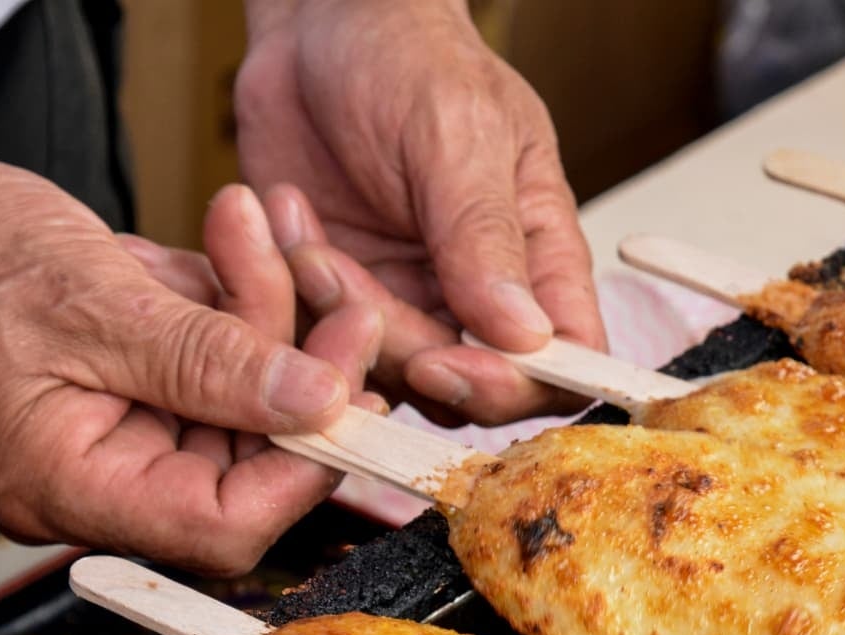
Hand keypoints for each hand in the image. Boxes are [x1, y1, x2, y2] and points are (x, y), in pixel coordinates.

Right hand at [0, 152, 365, 574]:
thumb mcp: (91, 302)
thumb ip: (209, 362)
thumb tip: (319, 404)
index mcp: (73, 489)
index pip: (227, 525)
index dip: (305, 461)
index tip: (346, 375)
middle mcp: (97, 481)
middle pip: (247, 457)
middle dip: (288, 356)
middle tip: (312, 271)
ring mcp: (109, 436)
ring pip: (236, 400)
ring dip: (259, 309)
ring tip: (244, 223)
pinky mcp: (121, 389)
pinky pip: (203, 363)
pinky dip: (221, 301)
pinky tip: (212, 241)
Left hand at [235, 0, 605, 424]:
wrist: (315, 24)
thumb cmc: (407, 56)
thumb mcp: (457, 133)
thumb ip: (485, 236)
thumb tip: (526, 336)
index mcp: (538, 259)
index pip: (563, 366)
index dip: (513, 386)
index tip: (448, 360)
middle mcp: (477, 297)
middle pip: (463, 388)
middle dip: (393, 346)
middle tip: (335, 271)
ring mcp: (405, 304)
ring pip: (382, 374)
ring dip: (330, 313)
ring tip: (298, 226)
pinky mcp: (336, 300)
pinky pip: (317, 342)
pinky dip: (287, 296)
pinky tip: (281, 218)